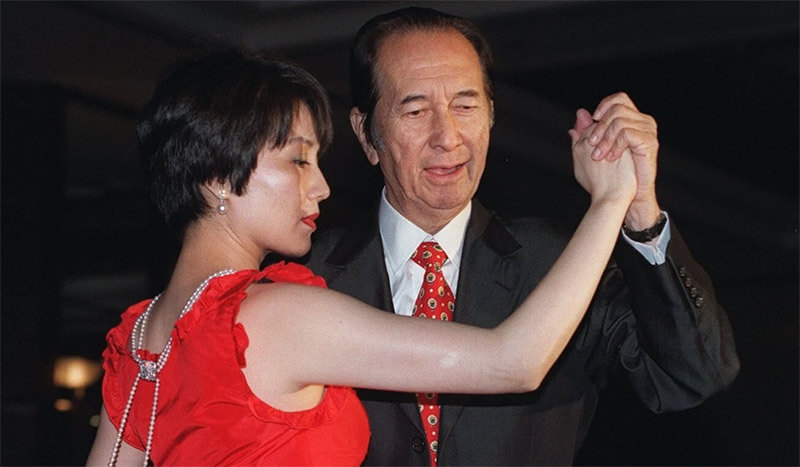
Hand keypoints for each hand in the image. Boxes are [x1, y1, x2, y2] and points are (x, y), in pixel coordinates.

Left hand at [571, 92, 661, 229]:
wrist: (628, 195)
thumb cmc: (610, 176)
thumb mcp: (592, 150)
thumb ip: (586, 132)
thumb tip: (579, 113)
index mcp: (630, 120)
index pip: (619, 99)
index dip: (604, 105)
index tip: (593, 119)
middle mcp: (642, 122)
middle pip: (617, 108)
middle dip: (600, 126)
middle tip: (592, 143)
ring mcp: (647, 131)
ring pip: (620, 121)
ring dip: (605, 138)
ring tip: (599, 155)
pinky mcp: (649, 142)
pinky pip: (627, 134)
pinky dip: (615, 145)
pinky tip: (611, 157)